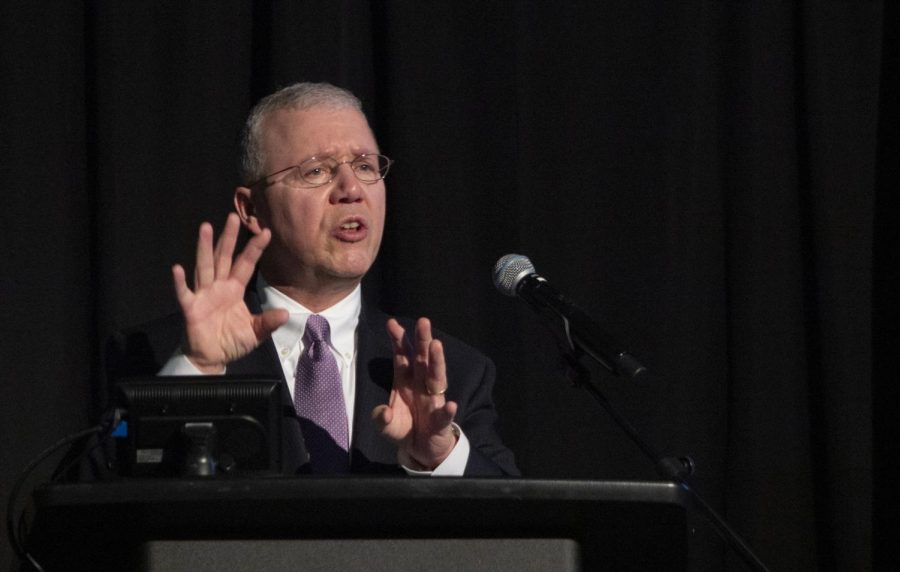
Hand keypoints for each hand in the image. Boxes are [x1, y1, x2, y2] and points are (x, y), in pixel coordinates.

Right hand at [172, 213, 288, 372]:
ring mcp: (203, 294)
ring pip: (205, 266)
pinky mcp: (191, 307)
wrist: (211, 358)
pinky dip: (180, 282)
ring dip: (204, 247)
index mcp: (234, 290)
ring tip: (205, 227)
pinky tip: (177, 268)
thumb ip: (267, 323)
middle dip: (228, 238)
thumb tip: (286, 314)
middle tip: (233, 216)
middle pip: (224, 257)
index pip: (246, 265)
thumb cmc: (232, 342)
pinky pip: (184, 293)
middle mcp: (219, 287)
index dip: (254, 249)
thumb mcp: (255, 333)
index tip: (265, 231)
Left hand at [372, 317, 458, 469]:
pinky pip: (444, 415)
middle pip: (422, 360)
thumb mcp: (386, 425)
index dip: (398, 340)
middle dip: (422, 340)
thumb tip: (382, 412)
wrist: (421, 449)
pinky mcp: (441, 421)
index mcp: (405, 381)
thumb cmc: (405, 427)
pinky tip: (450, 404)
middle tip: (423, 321)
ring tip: (436, 346)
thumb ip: (380, 418)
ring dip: (437, 362)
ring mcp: (433, 401)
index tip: (392, 323)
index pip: (402, 356)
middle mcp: (421, 386)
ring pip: (436, 378)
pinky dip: (447, 410)